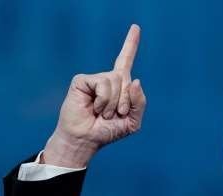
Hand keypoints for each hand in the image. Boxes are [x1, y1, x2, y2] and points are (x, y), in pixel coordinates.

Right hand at [42, 24, 145, 167]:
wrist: (86, 140)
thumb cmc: (107, 131)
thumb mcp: (132, 122)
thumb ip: (139, 102)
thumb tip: (134, 80)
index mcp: (120, 86)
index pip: (126, 60)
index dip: (131, 44)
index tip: (136, 27)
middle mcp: (107, 79)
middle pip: (127, 80)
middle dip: (126, 102)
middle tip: (114, 115)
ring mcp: (95, 79)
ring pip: (116, 81)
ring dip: (113, 103)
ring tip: (102, 113)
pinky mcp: (82, 80)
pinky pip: (103, 84)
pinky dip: (103, 100)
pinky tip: (93, 108)